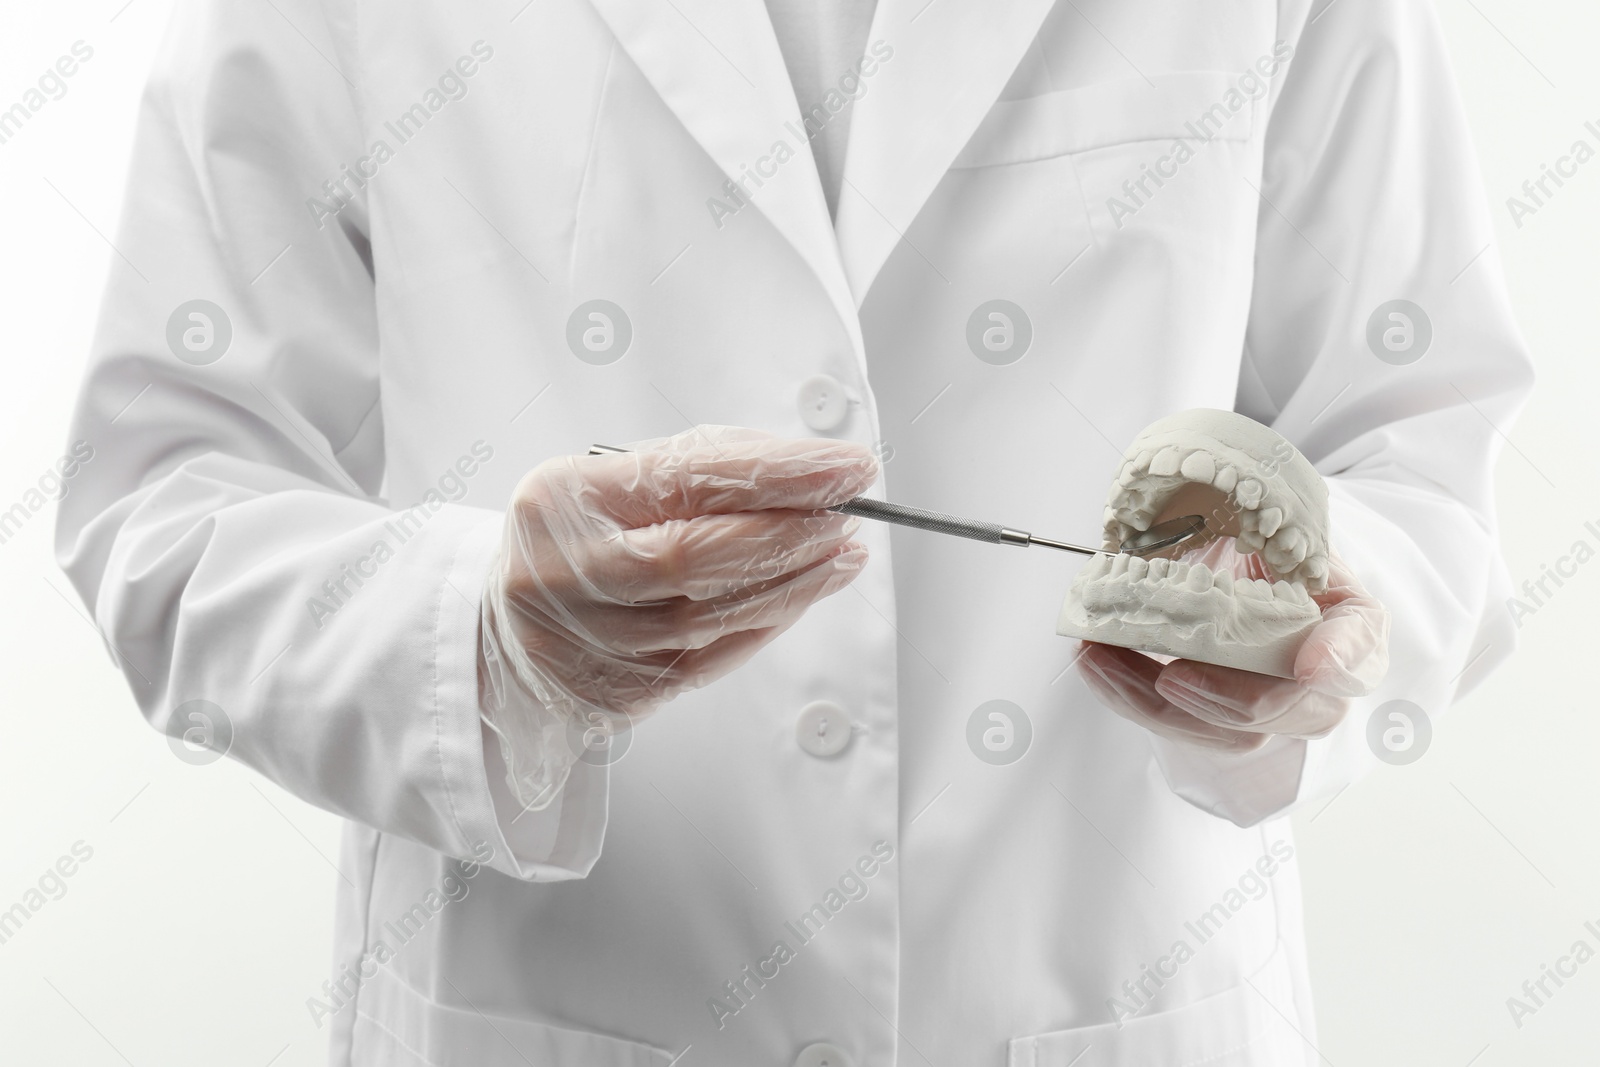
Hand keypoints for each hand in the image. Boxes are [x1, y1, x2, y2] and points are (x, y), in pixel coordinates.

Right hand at [480, 425, 876, 726]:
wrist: (509, 618)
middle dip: (790, 532)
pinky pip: (709, 659)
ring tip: (840, 554)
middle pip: (696, 557)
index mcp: (560, 500)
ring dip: (794, 583)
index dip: (777, 474)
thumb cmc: (578, 535)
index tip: (844, 466)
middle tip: (847, 512)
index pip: (686, 480)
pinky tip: (800, 596)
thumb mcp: (617, 479)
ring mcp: (585, 641)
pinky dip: (766, 624)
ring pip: (711, 617)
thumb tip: (809, 473)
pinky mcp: (614, 691)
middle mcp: (562, 574)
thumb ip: (704, 471)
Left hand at [1077, 542, 1388, 752]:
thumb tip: (1204, 498)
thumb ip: (1262, 526)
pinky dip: (1130, 695)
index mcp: (1350, 619)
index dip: (1340, 658)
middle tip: (1174, 676)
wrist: (1250, 579)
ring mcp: (1273, 711)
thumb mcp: (1275, 528)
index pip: (1361, 644)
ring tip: (1104, 658)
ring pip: (1230, 733)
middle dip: (1232, 699)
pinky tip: (1095, 662)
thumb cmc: (1268, 555)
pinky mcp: (1218, 724)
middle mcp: (1322, 680)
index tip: (1310, 667)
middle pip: (1296, 711)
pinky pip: (1178, 726)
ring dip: (1158, 701)